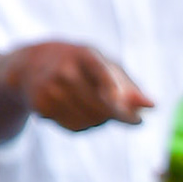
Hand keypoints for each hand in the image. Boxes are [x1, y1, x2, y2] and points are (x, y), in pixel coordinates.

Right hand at [5, 41, 151, 131]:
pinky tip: (72, 108)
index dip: (110, 86)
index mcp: (85, 54)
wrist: (30, 64)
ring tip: (88, 103)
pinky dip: (80, 124)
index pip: (99, 70)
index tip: (118, 100)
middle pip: (102, 106)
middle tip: (127, 116)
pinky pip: (74, 127)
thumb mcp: (106, 67)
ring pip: (90, 120)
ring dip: (98, 120)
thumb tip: (152, 105)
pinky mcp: (40, 104)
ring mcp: (50, 86)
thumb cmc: (81, 66)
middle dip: (118, 115)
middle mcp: (65, 69)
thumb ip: (130, 88)